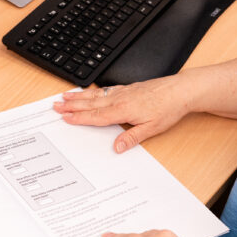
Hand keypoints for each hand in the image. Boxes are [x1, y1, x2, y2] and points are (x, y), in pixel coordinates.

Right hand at [54, 76, 190, 151]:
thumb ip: (132, 137)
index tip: (65, 118)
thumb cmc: (168, 108)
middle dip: (72, 105)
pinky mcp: (129, 88)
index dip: (79, 118)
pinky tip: (89, 92)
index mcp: (123, 110)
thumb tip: (117, 147)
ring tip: (65, 96)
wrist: (180, 91)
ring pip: (96, 95)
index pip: (96, 116)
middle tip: (55, 105)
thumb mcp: (152, 128)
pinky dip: (93, 91)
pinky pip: (105, 90)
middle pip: (91, 103)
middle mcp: (120, 99)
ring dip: (79, 96)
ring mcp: (123, 92)